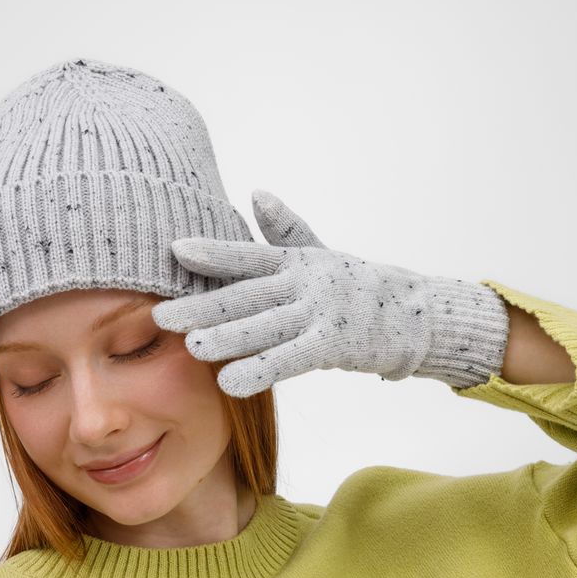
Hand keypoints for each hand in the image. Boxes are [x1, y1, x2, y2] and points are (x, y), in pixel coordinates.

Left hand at [151, 189, 509, 396]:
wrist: (414, 314)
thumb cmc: (358, 287)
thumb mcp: (322, 254)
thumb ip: (288, 230)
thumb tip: (257, 194)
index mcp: (295, 263)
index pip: (248, 257)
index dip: (214, 253)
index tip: (176, 250)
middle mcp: (302, 286)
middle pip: (246, 296)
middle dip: (202, 306)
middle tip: (162, 315)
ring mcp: (317, 315)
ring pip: (264, 327)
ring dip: (227, 337)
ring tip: (192, 346)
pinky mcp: (332, 346)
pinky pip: (289, 360)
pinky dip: (260, 371)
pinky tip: (230, 383)